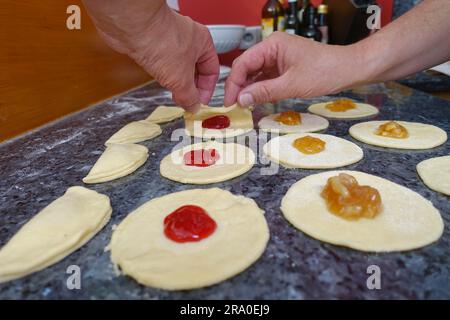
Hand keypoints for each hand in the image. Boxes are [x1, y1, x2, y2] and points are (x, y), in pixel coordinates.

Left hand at [83, 1, 218, 111]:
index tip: (200, 102)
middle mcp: (189, 39)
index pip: (212, 70)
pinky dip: (164, 73)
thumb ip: (189, 97)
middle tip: (187, 101)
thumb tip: (193, 106)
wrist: (133, 27)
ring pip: (179, 66)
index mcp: (204, 43)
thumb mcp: (181, 80)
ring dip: (178, 81)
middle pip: (196, 69)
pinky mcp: (155, 42)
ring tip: (174, 94)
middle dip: (191, 87)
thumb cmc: (161, 42)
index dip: (207, 89)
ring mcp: (171, 39)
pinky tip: (161, 81)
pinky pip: (164, 62)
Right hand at [224, 32, 366, 106]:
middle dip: (239, 86)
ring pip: (255, 74)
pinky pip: (266, 78)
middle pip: (247, 68)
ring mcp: (278, 58)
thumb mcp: (292, 85)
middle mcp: (273, 49)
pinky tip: (255, 101)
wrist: (349, 69)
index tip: (230, 101)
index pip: (243, 63)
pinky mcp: (284, 68)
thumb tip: (242, 100)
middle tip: (234, 106)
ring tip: (243, 106)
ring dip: (249, 89)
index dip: (233, 83)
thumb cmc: (326, 71)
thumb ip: (264, 92)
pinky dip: (260, 90)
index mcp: (272, 45)